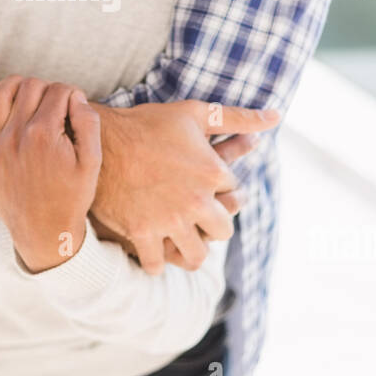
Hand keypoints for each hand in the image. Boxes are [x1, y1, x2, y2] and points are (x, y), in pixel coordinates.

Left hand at [0, 75, 101, 273]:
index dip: (71, 93)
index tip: (74, 106)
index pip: (58, 91)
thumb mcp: (92, 161)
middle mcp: (15, 137)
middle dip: (47, 89)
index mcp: (45, 135)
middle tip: (55, 105)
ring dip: (16, 86)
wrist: (45, 232)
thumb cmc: (72, 196)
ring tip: (27, 93)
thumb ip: (88, 122)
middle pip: (30, 87)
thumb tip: (74, 95)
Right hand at [89, 133, 261, 268]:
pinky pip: (156, 263)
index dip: (221, 188)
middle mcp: (195, 201)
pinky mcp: (142, 233)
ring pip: (195, 255)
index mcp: (212, 173)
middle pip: (222, 231)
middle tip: (200, 221)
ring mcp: (169, 221)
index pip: (233, 191)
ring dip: (191, 251)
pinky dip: (157, 262)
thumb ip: (238, 117)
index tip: (207, 185)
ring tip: (183, 243)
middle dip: (213, 226)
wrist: (99, 139)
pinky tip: (155, 253)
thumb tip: (276, 116)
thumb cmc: (147, 122)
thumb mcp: (195, 113)